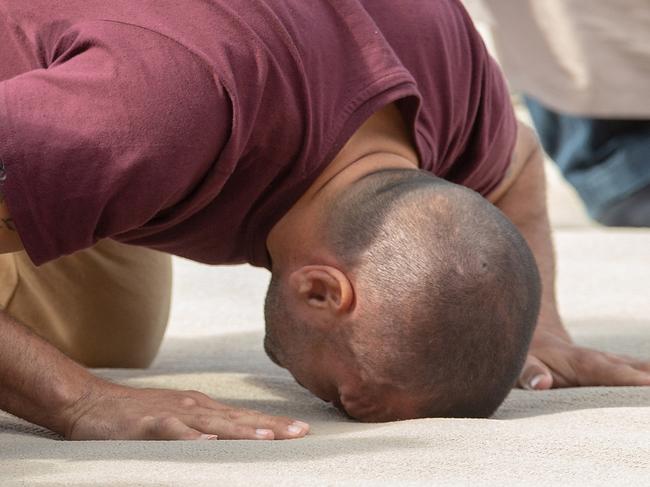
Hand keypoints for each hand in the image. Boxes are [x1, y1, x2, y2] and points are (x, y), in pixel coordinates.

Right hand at [63, 381, 309, 439]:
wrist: (91, 403)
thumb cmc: (136, 414)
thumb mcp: (177, 416)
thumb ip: (203, 427)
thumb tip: (231, 437)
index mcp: (203, 407)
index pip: (245, 416)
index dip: (273, 423)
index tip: (301, 430)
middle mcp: (194, 407)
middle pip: (239, 419)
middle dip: (272, 427)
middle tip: (301, 434)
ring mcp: (173, 414)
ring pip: (214, 424)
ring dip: (243, 430)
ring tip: (270, 437)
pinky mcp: (149, 424)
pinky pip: (173, 432)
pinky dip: (192, 437)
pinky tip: (209, 442)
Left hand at [518, 329, 649, 389]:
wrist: (533, 336)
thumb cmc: (526, 354)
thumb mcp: (521, 363)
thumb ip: (529, 373)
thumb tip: (540, 384)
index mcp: (584, 362)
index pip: (614, 374)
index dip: (633, 382)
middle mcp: (604, 361)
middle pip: (639, 371)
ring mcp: (613, 363)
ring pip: (645, 369)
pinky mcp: (616, 368)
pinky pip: (643, 372)